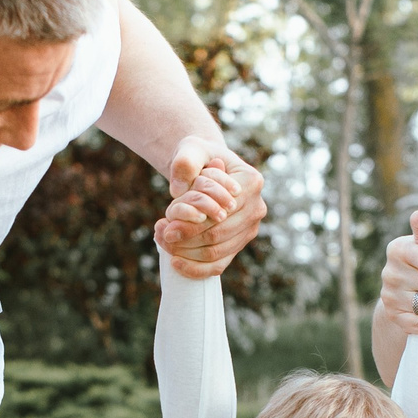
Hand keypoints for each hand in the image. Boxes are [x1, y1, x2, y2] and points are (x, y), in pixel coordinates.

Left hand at [155, 136, 266, 277]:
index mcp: (251, 182)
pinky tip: (174, 262)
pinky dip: (196, 269)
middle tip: (160, 233)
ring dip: (186, 252)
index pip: (220, 212)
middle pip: (217, 235)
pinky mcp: (239, 244)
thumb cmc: (199, 156)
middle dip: (185, 239)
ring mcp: (250, 229)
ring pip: (216, 252)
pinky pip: (218, 265)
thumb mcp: (190, 149)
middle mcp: (257, 208)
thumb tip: (177, 189)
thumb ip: (185, 162)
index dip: (191, 222)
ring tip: (162, 240)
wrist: (206, 168)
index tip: (164, 223)